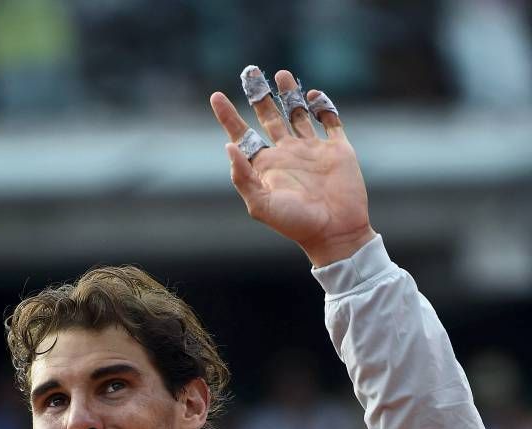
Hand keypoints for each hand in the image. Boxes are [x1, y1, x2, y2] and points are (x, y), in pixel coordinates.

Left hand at [210, 69, 374, 266]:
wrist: (336, 232)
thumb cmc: (296, 224)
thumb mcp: (262, 205)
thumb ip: (243, 178)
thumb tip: (229, 146)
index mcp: (267, 166)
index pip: (242, 135)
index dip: (228, 117)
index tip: (216, 96)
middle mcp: (287, 154)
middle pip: (268, 117)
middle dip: (258, 95)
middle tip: (250, 71)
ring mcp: (312, 150)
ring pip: (297, 113)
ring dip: (289, 93)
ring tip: (281, 74)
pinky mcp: (336, 148)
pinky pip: (329, 120)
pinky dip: (322, 105)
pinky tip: (312, 96)